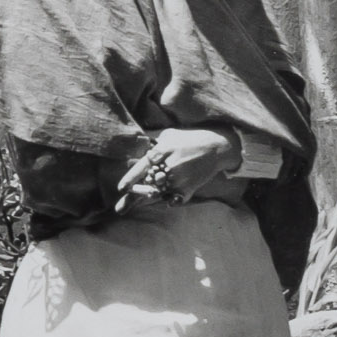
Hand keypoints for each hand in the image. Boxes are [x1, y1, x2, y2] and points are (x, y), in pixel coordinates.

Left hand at [114, 129, 239, 211]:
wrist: (216, 147)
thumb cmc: (189, 138)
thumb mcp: (168, 134)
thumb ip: (152, 141)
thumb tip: (135, 148)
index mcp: (162, 151)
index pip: (142, 167)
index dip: (130, 178)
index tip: (121, 188)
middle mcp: (169, 166)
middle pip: (147, 184)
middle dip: (138, 192)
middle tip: (126, 203)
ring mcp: (178, 179)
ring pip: (158, 193)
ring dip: (153, 194)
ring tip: (154, 192)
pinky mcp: (187, 188)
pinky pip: (172, 200)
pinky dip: (169, 199)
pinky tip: (171, 195)